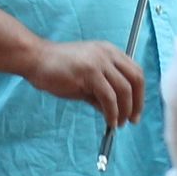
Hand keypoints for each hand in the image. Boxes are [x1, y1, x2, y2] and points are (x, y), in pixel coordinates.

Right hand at [23, 40, 144, 126]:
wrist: (36, 59)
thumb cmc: (59, 69)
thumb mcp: (86, 80)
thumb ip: (101, 93)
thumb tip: (115, 112)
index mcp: (110, 51)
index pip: (135, 72)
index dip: (140, 93)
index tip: (136, 111)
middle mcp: (108, 54)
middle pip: (136, 79)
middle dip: (138, 102)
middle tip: (133, 120)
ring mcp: (99, 62)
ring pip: (124, 89)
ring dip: (125, 110)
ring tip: (119, 124)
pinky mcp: (89, 72)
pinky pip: (109, 97)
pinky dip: (112, 112)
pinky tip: (110, 122)